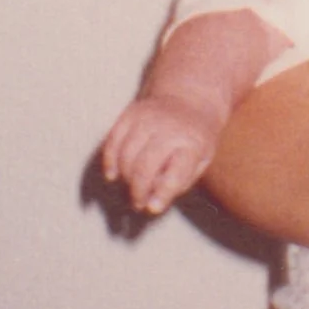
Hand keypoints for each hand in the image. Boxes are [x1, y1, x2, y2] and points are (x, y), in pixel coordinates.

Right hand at [100, 96, 220, 215]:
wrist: (189, 98)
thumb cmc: (194, 140)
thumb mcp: (200, 161)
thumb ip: (178, 182)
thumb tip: (150, 204)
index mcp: (193, 143)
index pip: (176, 172)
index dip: (162, 193)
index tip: (152, 209)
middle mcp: (170, 128)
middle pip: (144, 166)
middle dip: (137, 191)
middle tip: (137, 203)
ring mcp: (148, 118)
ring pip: (126, 156)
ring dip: (124, 179)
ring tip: (131, 190)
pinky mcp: (131, 113)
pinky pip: (113, 141)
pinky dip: (109, 161)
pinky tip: (113, 175)